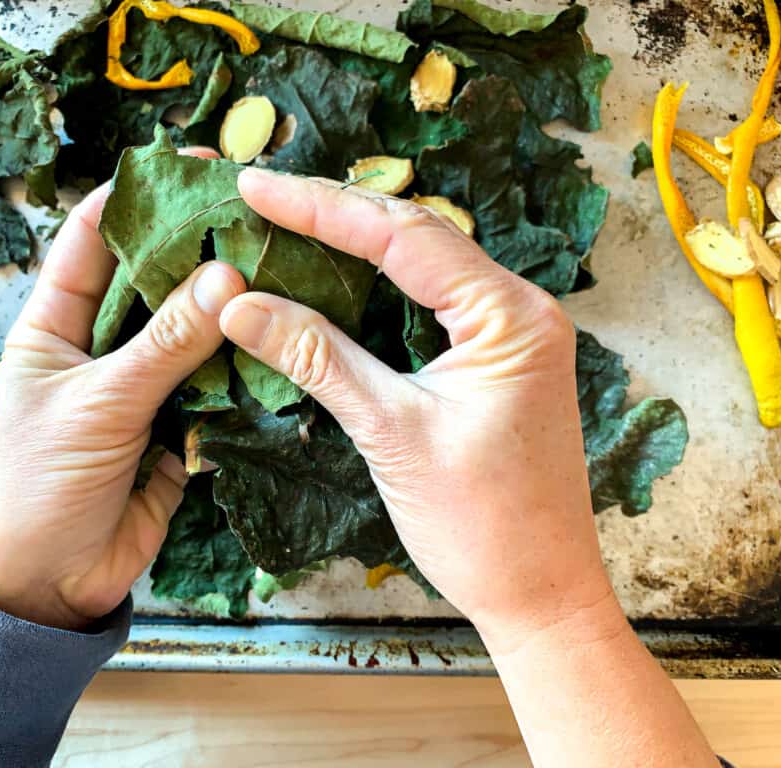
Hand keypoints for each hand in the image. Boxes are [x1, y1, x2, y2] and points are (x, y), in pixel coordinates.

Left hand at [0, 151, 246, 630]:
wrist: (42, 586)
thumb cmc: (38, 483)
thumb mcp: (97, 405)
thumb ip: (163, 345)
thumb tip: (227, 276)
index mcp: (58, 326)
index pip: (94, 241)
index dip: (136, 199)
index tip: (191, 167)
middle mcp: (105, 348)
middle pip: (158, 283)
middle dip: (203, 252)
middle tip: (262, 218)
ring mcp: (145, 390)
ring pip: (196, 337)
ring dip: (234, 314)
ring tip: (289, 274)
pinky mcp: (178, 432)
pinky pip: (218, 390)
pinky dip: (247, 374)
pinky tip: (286, 346)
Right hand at [220, 169, 618, 650]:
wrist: (540, 594)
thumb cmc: (481, 526)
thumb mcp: (391, 433)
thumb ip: (319, 360)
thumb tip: (241, 306)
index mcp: (510, 317)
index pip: (404, 238)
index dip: (323, 208)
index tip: (257, 186)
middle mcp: (520, 310)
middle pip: (418, 238)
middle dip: (337, 213)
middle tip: (263, 193)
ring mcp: (511, 334)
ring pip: (425, 266)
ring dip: (357, 244)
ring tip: (288, 219)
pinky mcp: (496, 361)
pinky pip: (431, 304)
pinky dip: (379, 288)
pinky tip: (336, 276)